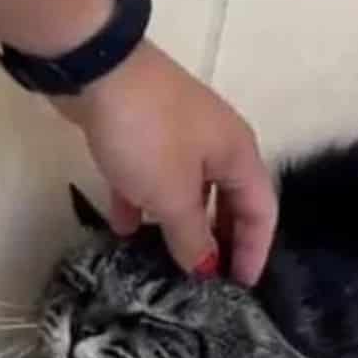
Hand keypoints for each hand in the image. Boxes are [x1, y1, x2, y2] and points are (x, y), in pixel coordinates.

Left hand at [53, 41, 278, 284]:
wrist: (96, 69)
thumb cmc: (148, 134)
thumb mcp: (172, 195)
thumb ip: (192, 236)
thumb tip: (205, 268)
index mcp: (238, 154)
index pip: (261, 211)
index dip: (255, 251)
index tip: (242, 288)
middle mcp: (216, 144)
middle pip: (227, 201)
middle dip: (219, 240)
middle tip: (207, 281)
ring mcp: (177, 136)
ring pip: (187, 191)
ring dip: (179, 226)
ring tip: (166, 264)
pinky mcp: (141, 133)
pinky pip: (150, 178)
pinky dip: (142, 204)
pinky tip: (124, 231)